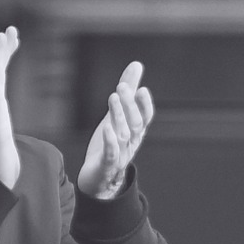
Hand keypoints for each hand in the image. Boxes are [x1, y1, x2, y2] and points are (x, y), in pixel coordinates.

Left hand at [78, 61, 152, 199]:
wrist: (98, 179)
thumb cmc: (110, 143)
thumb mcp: (118, 115)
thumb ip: (128, 91)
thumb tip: (137, 64)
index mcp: (135, 132)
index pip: (145, 118)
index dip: (145, 105)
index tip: (142, 89)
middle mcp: (130, 143)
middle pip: (135, 124)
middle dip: (130, 105)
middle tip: (122, 87)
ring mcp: (119, 155)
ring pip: (122, 135)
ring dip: (119, 116)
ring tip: (113, 97)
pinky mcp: (105, 166)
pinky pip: (110, 154)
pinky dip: (110, 141)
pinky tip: (106, 127)